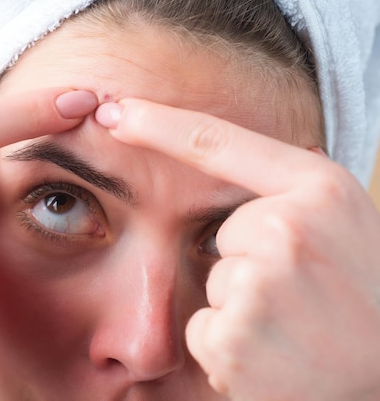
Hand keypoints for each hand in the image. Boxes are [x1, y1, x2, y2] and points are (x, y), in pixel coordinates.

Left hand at [95, 99, 379, 400]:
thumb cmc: (366, 296)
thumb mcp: (347, 220)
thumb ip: (294, 189)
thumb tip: (237, 153)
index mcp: (317, 188)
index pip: (217, 142)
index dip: (158, 123)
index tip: (113, 111)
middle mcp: (288, 227)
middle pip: (221, 232)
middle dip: (251, 263)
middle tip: (305, 294)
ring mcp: (259, 284)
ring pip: (213, 282)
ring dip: (242, 307)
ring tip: (296, 327)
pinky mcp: (232, 338)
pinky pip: (203, 327)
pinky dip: (230, 344)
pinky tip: (274, 356)